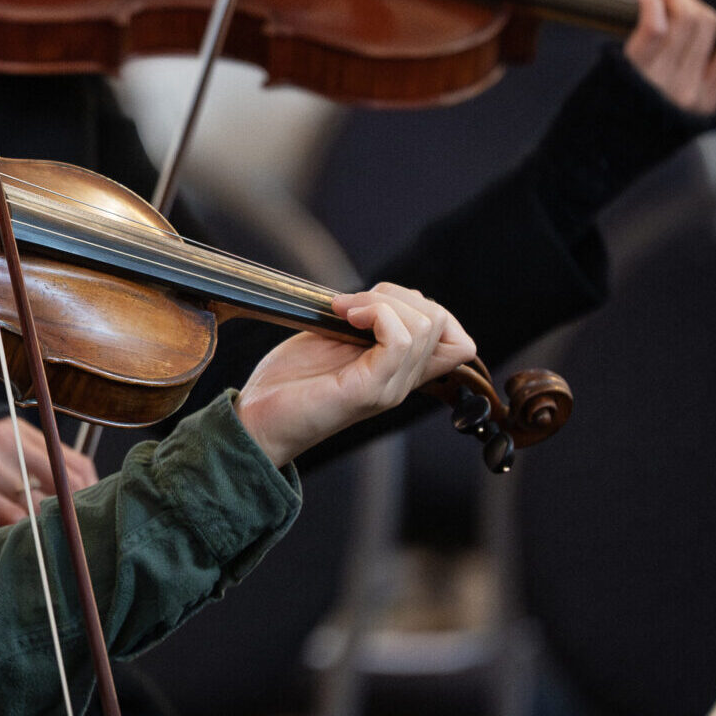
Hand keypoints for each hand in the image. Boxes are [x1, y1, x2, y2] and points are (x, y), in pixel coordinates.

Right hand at [0, 417, 97, 526]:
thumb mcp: (8, 447)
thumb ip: (39, 462)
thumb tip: (79, 493)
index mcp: (21, 429)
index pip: (72, 459)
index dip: (89, 488)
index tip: (92, 506)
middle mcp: (7, 441)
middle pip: (61, 479)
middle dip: (72, 507)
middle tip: (77, 528)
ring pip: (36, 499)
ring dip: (46, 520)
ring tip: (52, 533)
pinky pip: (8, 512)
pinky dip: (21, 525)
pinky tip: (25, 532)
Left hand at [234, 283, 474, 466]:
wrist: (258, 420)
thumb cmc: (289, 381)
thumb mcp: (333, 342)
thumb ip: (364, 325)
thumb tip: (382, 297)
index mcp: (397, 371)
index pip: (457, 342)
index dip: (429, 308)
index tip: (379, 303)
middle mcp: (401, 382)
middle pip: (442, 323)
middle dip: (399, 295)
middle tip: (353, 304)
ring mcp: (388, 387)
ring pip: (425, 327)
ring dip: (383, 301)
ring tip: (344, 310)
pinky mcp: (368, 390)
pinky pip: (400, 341)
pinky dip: (376, 314)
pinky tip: (345, 318)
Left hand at [625, 0, 715, 115]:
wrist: (590, 157)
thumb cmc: (621, 124)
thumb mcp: (670, 108)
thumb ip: (689, 75)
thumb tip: (691, 26)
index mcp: (708, 99)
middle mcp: (693, 92)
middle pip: (707, 24)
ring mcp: (666, 83)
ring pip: (685, 18)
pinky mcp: (635, 72)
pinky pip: (656, 25)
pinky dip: (653, 1)